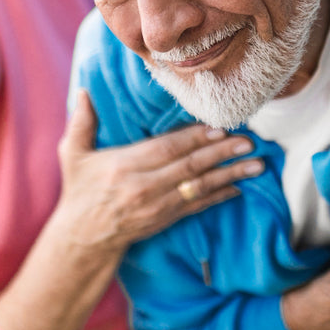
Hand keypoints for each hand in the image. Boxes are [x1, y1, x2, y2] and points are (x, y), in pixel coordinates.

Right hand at [53, 91, 263, 252]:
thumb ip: (81, 123)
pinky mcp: (166, 218)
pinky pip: (197, 206)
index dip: (194, 138)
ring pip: (200, 187)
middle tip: (249, 142)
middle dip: (222, 153)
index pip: (166, 149)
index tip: (218, 129)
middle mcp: (144, 186)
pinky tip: (239, 187)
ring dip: (230, 175)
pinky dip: (219, 197)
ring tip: (256, 165)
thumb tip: (85, 92)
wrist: (83, 237)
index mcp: (124, 166)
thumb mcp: (73, 155)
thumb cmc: (80, 191)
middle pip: (190, 166)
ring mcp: (158, 205)